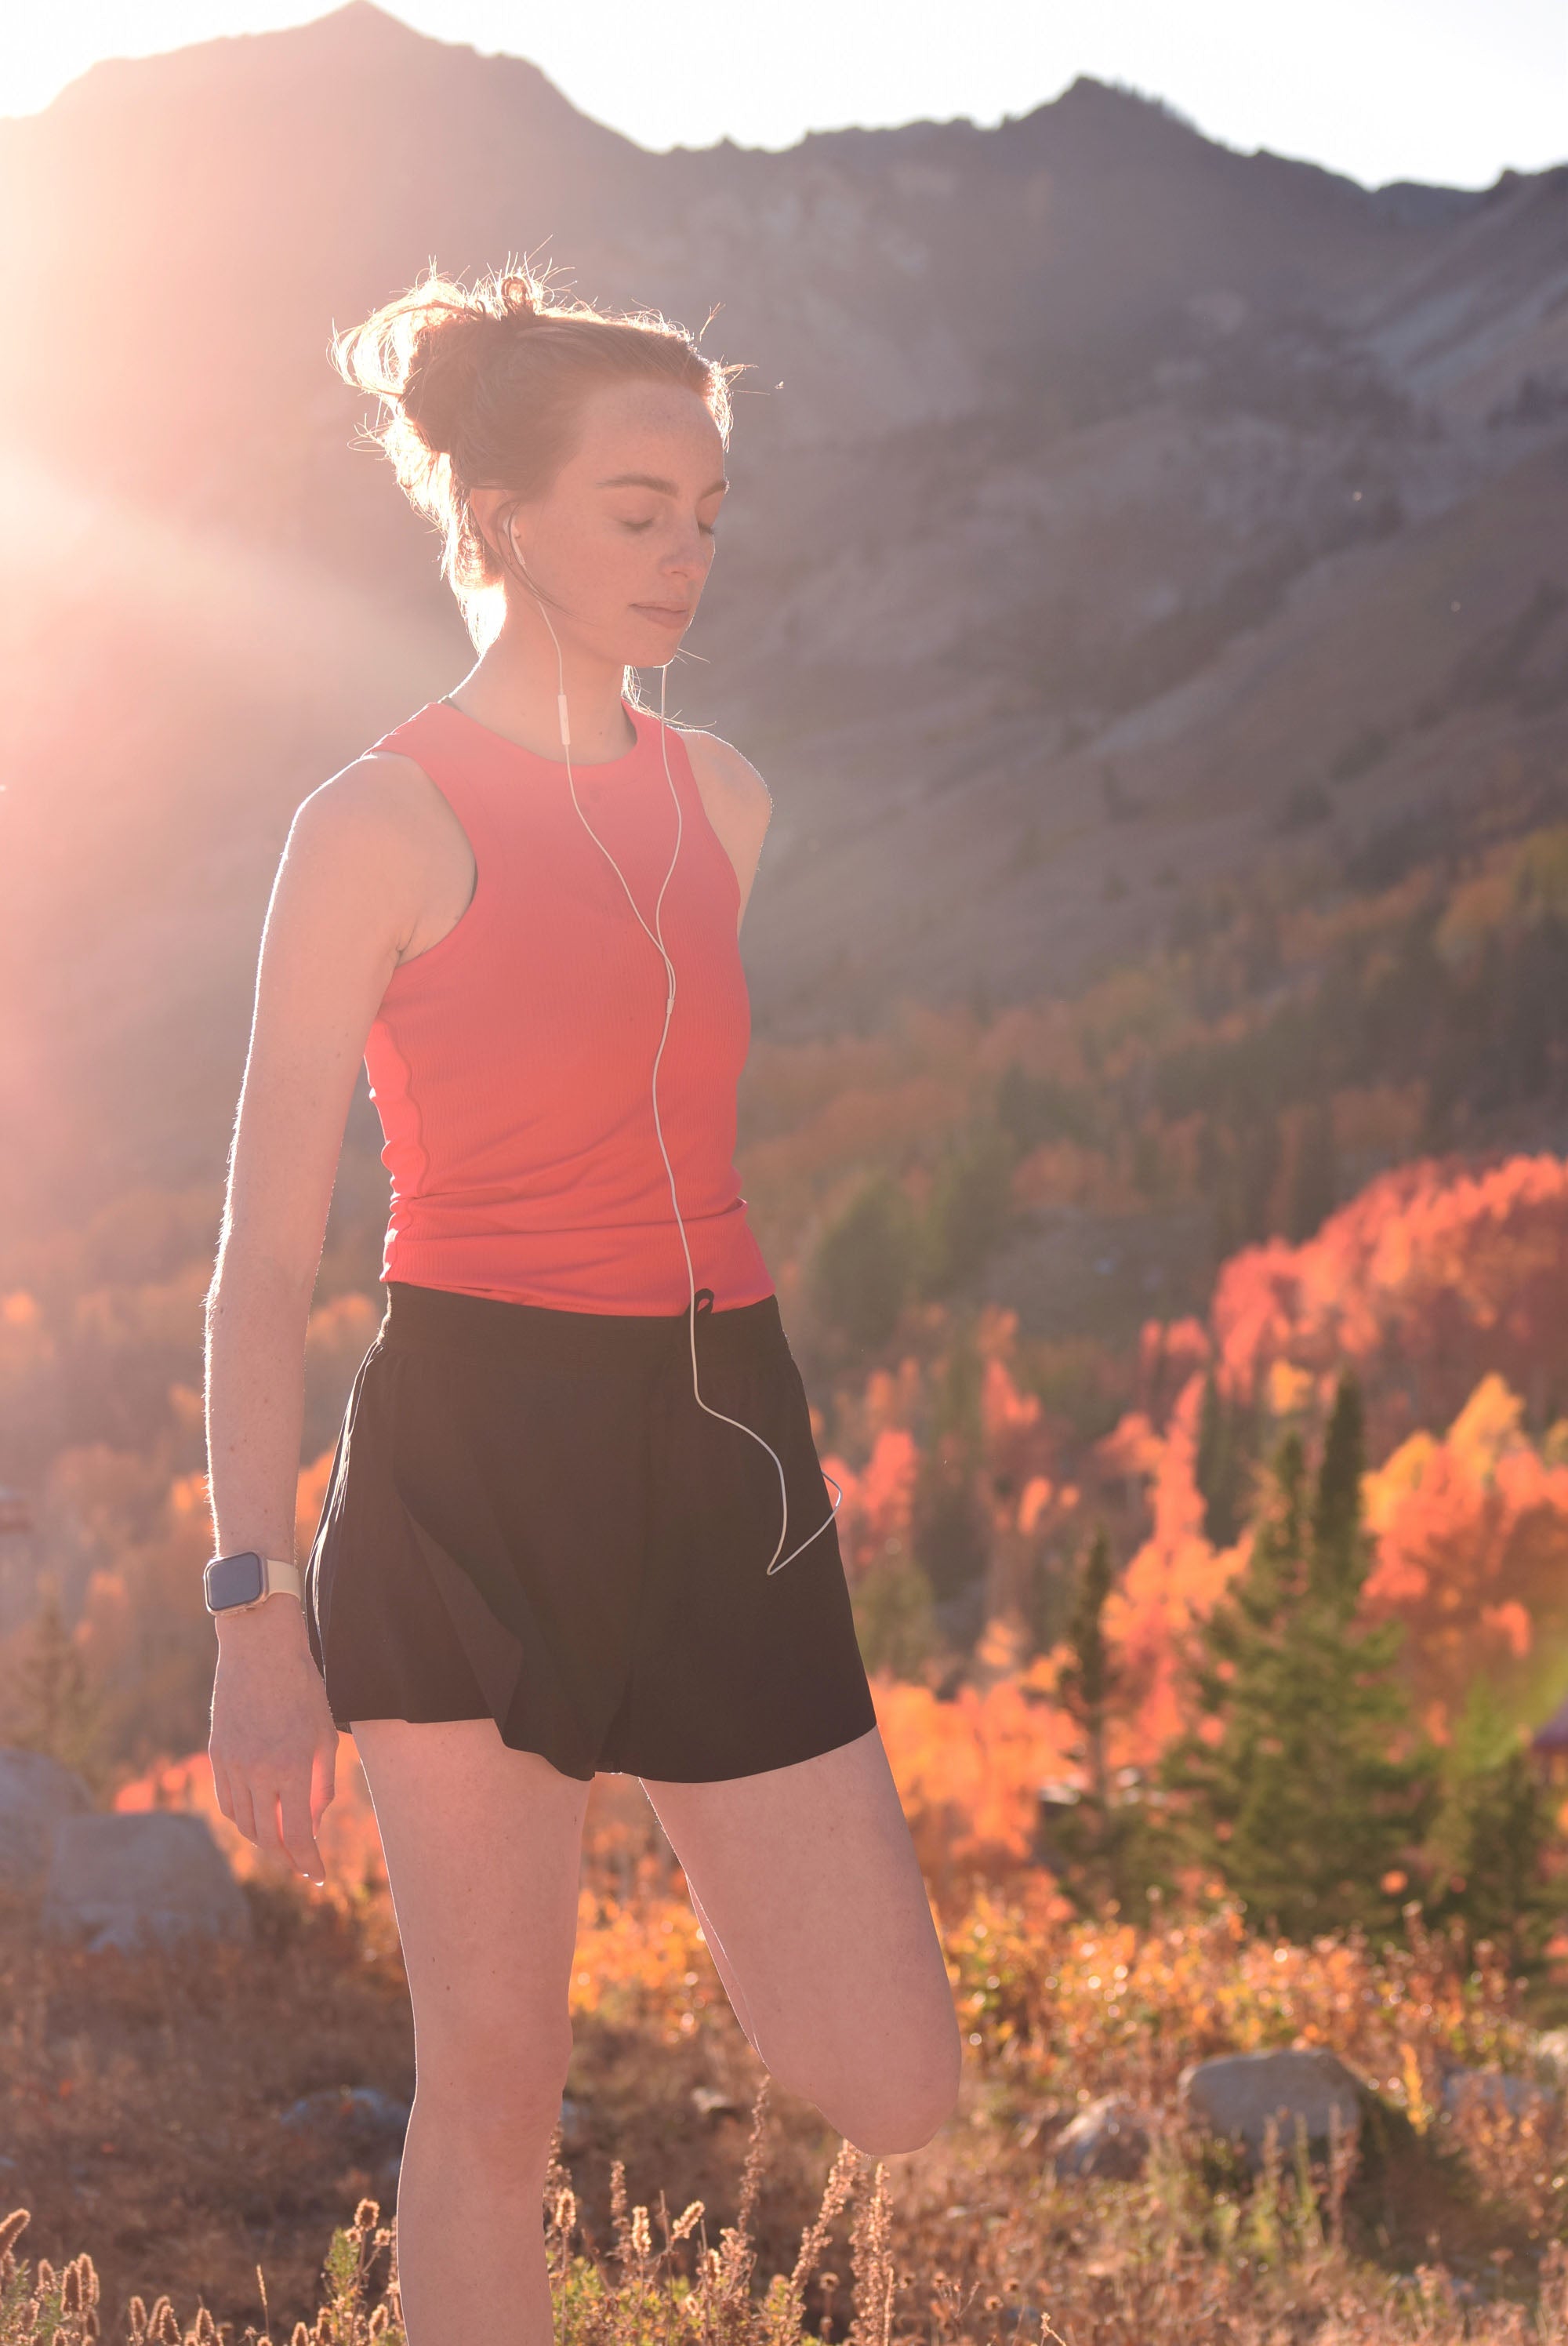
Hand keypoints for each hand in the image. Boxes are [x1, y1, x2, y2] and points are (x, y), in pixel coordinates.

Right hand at [209, 1597, 338, 1885]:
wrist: (260, 1650)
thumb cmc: (302, 1689)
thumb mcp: (325, 1735)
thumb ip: (322, 1785)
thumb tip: (312, 1824)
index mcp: (293, 1767)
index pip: (298, 1835)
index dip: (308, 1863)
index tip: (319, 1877)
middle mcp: (259, 1772)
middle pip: (267, 1837)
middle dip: (287, 1857)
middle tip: (302, 1864)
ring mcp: (232, 1765)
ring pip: (243, 1823)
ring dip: (264, 1840)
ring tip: (283, 1842)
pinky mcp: (216, 1755)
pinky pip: (227, 1802)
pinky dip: (243, 1818)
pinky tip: (259, 1818)